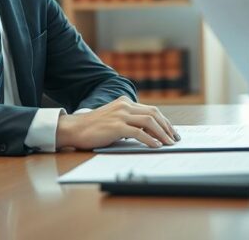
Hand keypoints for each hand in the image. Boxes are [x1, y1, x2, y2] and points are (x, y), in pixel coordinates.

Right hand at [55, 96, 180, 149]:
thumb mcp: (113, 119)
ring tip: (169, 143)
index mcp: (125, 103)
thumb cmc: (93, 127)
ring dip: (162, 133)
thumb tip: (148, 132)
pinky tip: (156, 145)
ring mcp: (120, 115)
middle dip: (167, 127)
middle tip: (174, 138)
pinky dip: (150, 139)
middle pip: (153, 114)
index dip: (164, 121)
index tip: (171, 132)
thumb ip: (128, 121)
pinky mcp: (116, 126)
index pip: (151, 110)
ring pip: (149, 121)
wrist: (74, 128)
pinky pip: (138, 132)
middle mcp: (124, 106)